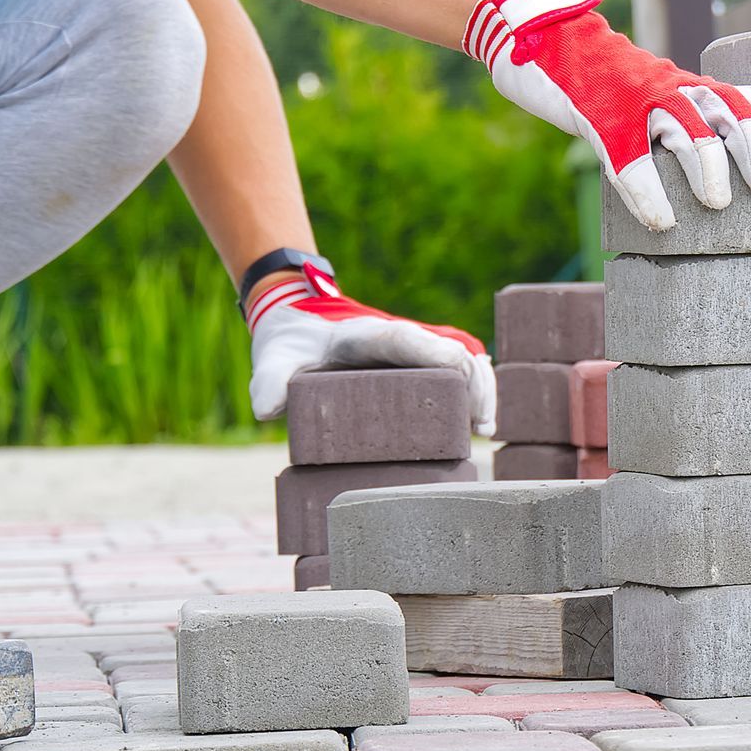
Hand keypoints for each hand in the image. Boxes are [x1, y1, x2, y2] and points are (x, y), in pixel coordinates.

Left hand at [247, 264, 496, 432]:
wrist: (296, 319)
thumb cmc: (288, 342)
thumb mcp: (272, 360)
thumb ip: (266, 381)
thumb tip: (268, 410)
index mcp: (368, 335)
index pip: (412, 340)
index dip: (441, 356)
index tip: (463, 377)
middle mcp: (399, 339)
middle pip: (453, 350)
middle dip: (475, 383)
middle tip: (481, 428)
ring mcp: (412, 351)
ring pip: (464, 360)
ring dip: (481, 389)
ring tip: (484, 431)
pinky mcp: (417, 366)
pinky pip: (457, 372)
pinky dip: (473, 392)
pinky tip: (478, 424)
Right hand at [464, 0, 750, 229]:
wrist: (539, 41)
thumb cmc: (600, 84)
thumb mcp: (651, 98)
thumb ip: (683, 125)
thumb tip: (719, 176)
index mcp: (688, 85)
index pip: (749, 97)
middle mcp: (670, 86)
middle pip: (728, 109)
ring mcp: (634, 100)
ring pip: (685, 127)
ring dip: (707, 166)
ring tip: (719, 204)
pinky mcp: (598, 119)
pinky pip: (627, 157)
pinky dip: (647, 192)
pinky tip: (661, 222)